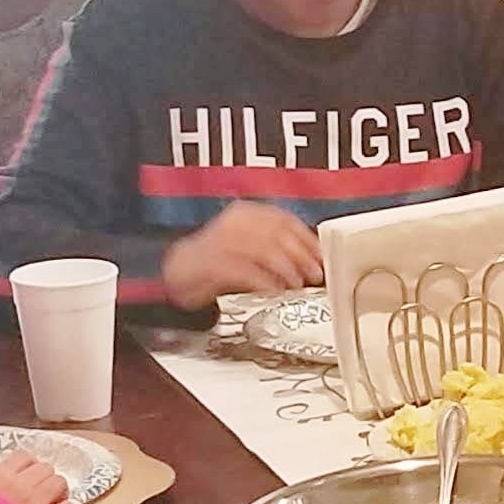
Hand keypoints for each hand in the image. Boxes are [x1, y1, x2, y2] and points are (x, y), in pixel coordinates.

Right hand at [0, 449, 73, 503]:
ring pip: (60, 483)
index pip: (24, 457)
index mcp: (0, 477)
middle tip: (44, 492)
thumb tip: (9, 487)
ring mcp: (35, 503)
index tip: (30, 475)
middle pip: (46, 468)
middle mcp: (20, 485)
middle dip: (46, 479)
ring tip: (54, 503)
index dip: (31, 466)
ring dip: (59, 492)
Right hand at [160, 203, 321, 308]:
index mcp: (246, 213)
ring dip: (286, 270)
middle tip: (315, 275)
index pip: (285, 220)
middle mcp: (234, 223)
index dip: (307, 239)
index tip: (322, 257)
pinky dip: (265, 282)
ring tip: (296, 285)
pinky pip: (245, 271)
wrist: (180, 270)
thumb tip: (314, 259)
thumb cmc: (220, 259)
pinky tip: (275, 291)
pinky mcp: (212, 264)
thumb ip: (277, 246)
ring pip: (264, 251)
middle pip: (278, 235)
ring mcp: (221, 242)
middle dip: (302, 256)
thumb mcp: (250, 245)